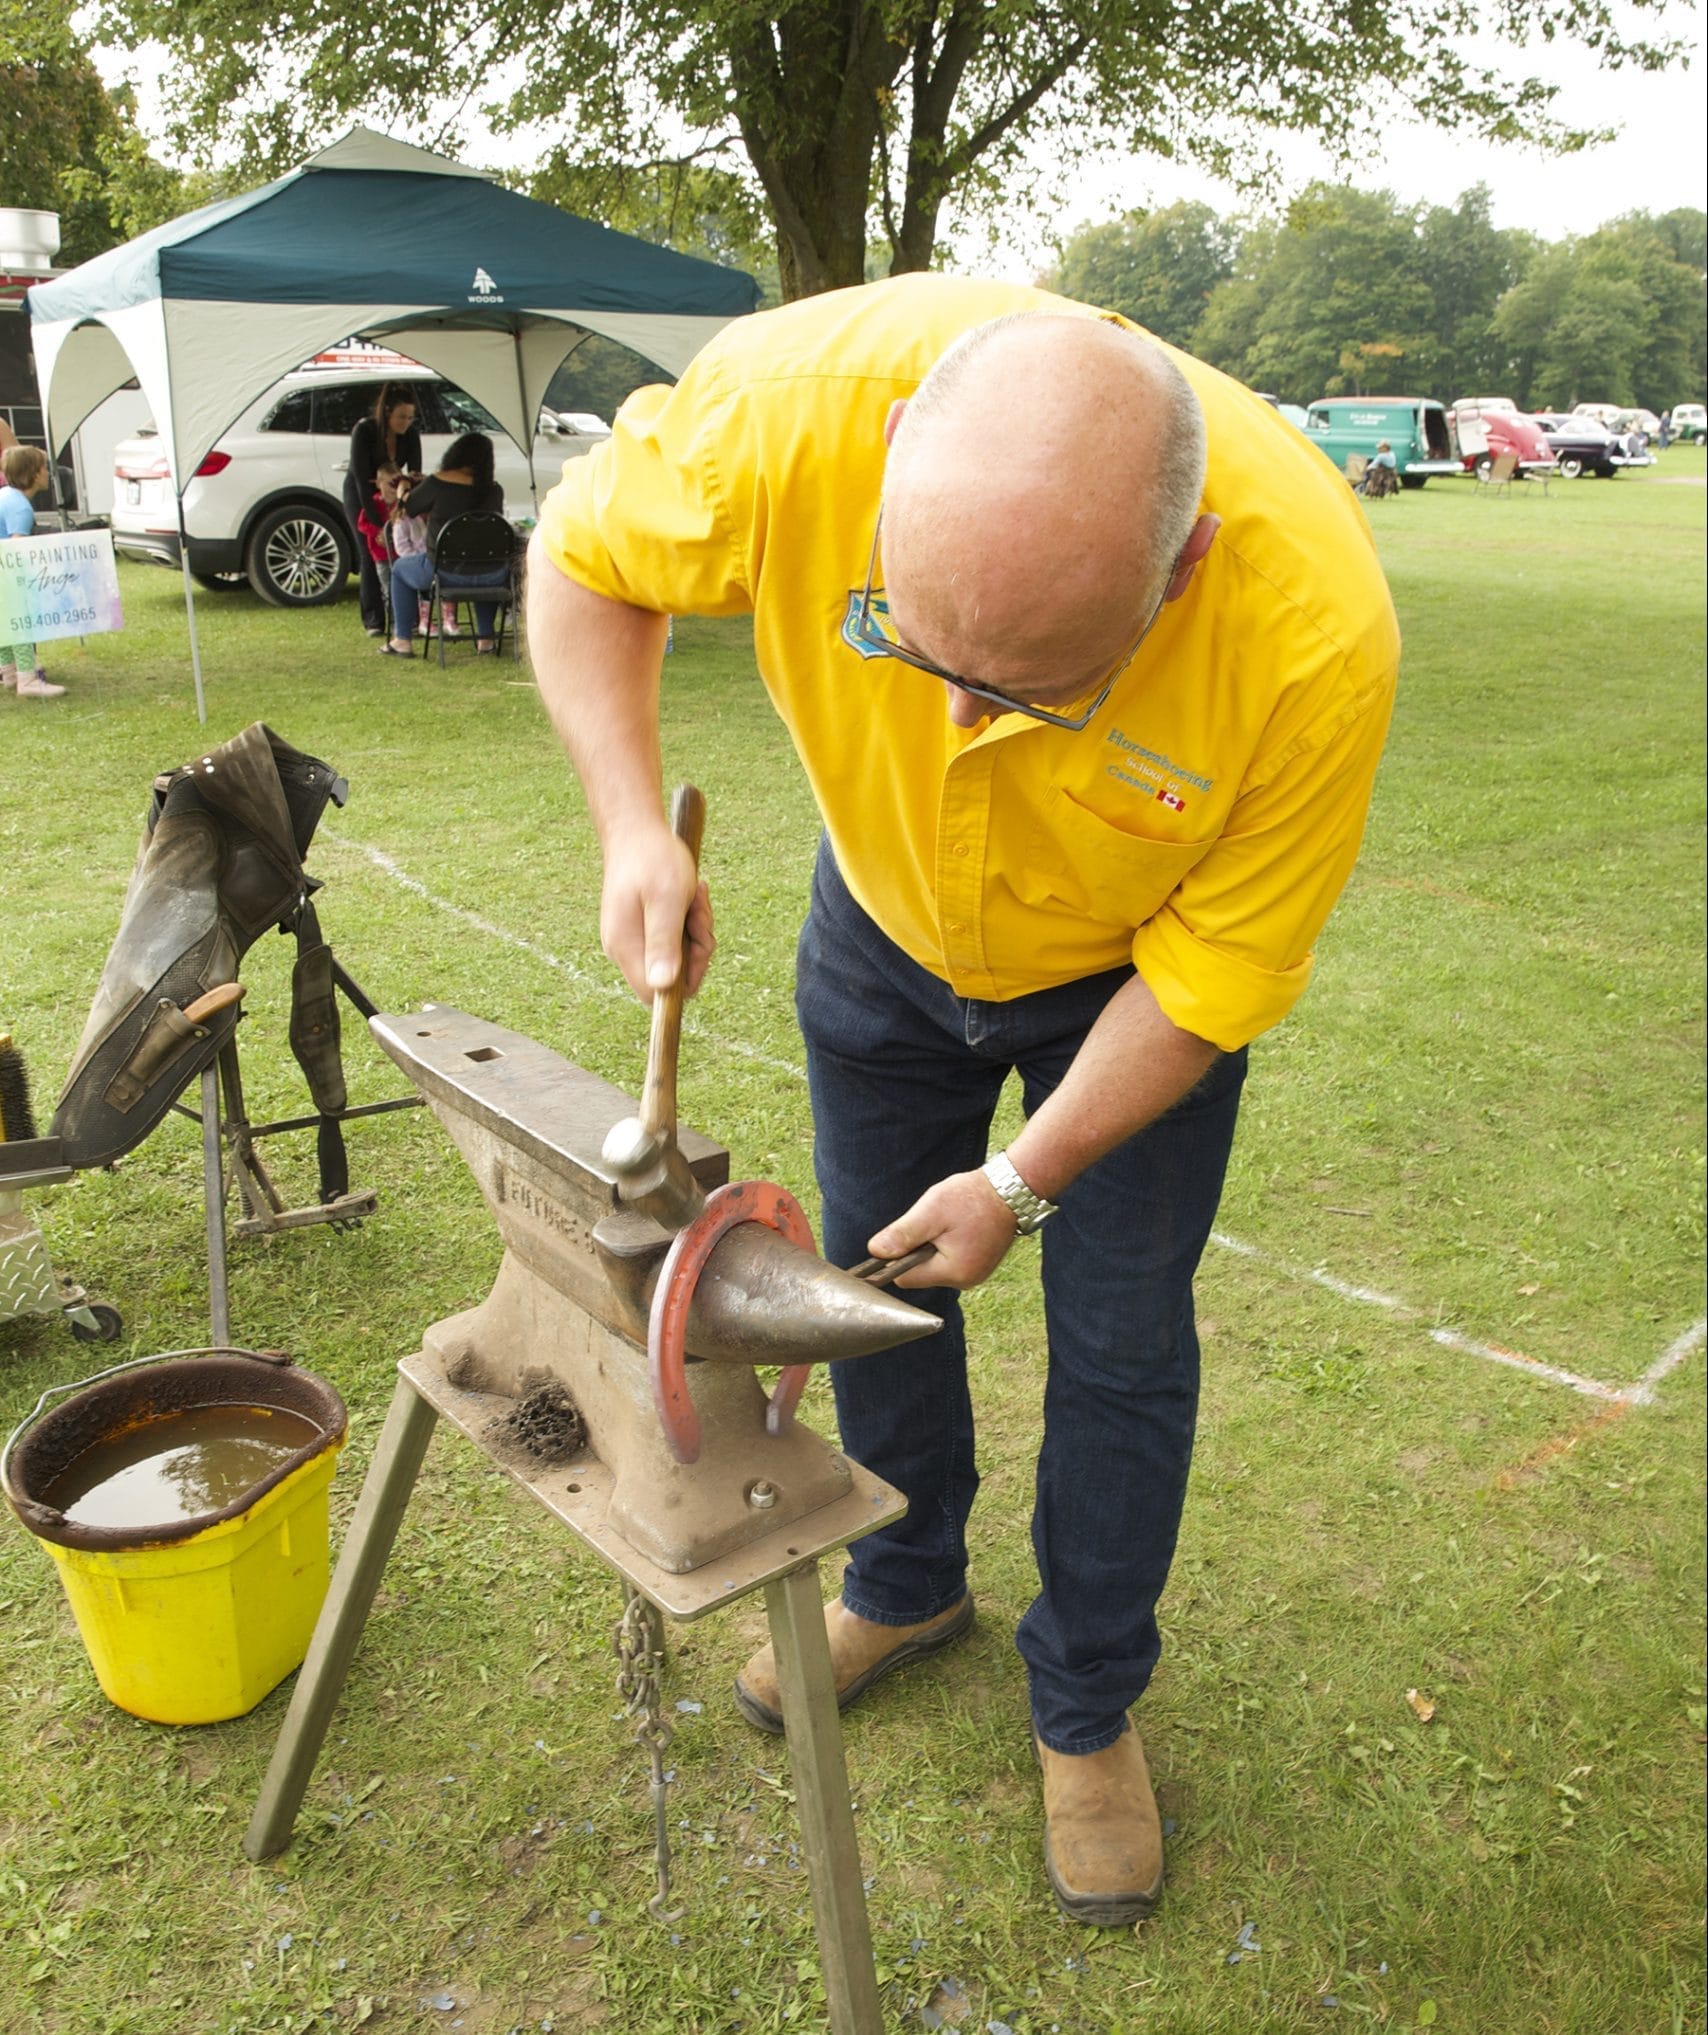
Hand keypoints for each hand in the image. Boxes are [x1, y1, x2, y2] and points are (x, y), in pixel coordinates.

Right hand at [600, 825, 715, 1001]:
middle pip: (670, 977)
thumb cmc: (653, 860)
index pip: (655, 994)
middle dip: (695, 948)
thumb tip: (662, 987)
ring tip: (695, 897)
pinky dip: (689, 921)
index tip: (698, 944)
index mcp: (626, 947)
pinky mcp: (642, 929)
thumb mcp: (666, 899)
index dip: (684, 979)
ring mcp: (633, 940)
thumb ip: (664, 942)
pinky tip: (691, 896)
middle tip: (698, 912)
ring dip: (696, 930)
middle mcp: (624, 950)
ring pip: (676, 957)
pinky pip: (674, 939)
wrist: (636, 830)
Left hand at [866, 1168, 1020, 1290]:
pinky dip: (947, 1246)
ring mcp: (975, 1274)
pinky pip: (951, 1261)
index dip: (895, 1259)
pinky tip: (956, 1228)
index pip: (904, 1278)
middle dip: (917, 1251)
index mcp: (953, 1272)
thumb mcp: (931, 1212)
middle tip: (931, 1224)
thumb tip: (875, 1252)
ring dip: (932, 1247)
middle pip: (920, 1274)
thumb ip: (903, 1234)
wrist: (1011, 1190)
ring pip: (935, 1267)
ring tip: (947, 1224)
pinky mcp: (980, 1265)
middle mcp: (965, 1281)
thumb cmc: (972, 1198)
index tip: (900, 1237)